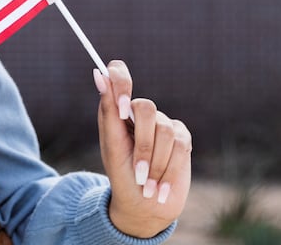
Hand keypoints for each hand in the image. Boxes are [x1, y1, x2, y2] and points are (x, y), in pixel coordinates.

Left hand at [95, 60, 191, 238]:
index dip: (121, 82)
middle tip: (137, 172)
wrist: (143, 207)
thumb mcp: (111, 146)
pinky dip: (168, 170)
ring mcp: (164, 125)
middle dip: (142, 146)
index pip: (118, 73)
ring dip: (155, 164)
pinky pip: (181, 145)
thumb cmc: (122, 175)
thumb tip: (98, 73)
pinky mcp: (183, 140)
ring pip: (165, 130)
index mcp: (119, 110)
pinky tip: (160, 189)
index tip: (121, 110)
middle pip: (146, 107)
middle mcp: (142, 113)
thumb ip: (108, 110)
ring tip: (147, 184)